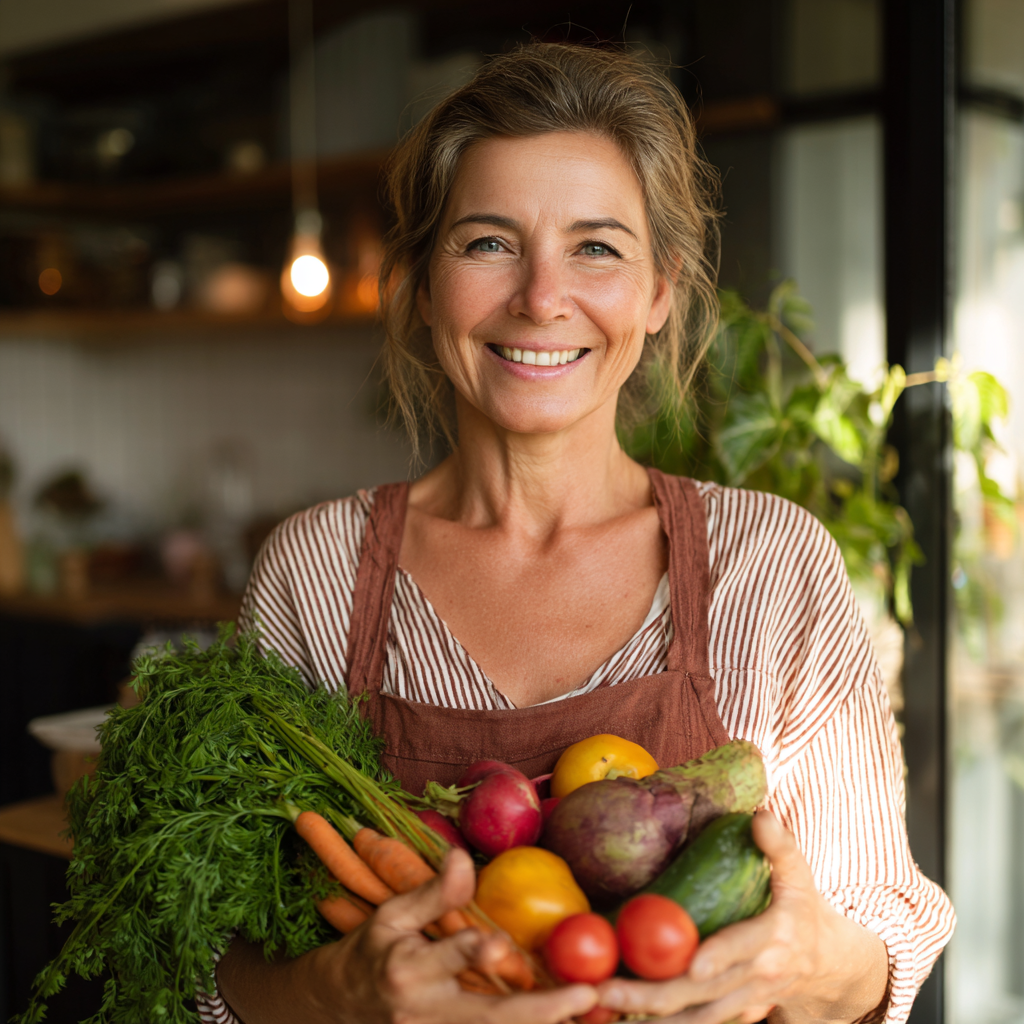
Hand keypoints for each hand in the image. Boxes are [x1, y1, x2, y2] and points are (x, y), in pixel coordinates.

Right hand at [219, 848, 597, 1023]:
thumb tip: (462, 856)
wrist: (338, 1008)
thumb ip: (432, 893)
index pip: (451, 956)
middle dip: (539, 1010)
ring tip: (587, 1012)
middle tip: (583, 996)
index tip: (500, 946)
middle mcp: (426, 1011)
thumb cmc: (371, 952)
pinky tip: (559, 1020)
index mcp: (409, 970)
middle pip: (490, 1017)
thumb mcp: (390, 917)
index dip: (476, 951)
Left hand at [595, 810, 887, 1023]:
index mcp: (775, 937)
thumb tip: (760, 816)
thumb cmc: (803, 908)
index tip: (692, 963)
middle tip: (608, 987)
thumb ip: (780, 846)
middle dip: (654, 993)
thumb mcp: (800, 874)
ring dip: (651, 1015)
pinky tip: (626, 1018)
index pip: (744, 948)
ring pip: (696, 1016)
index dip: (719, 956)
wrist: (826, 962)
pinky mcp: (734, 1013)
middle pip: (704, 991)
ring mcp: (746, 1000)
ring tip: (606, 1004)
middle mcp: (759, 976)